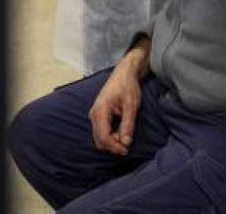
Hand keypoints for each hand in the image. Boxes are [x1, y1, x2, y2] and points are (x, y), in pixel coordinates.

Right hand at [88, 40, 149, 154]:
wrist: (124, 74)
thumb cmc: (128, 87)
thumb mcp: (131, 106)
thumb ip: (127, 125)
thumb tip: (126, 143)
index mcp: (100, 111)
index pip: (103, 137)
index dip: (114, 147)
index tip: (126, 150)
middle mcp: (94, 114)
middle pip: (99, 140)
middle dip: (113, 145)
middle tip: (128, 141)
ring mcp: (95, 115)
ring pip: (100, 137)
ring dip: (112, 140)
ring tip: (126, 133)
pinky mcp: (98, 115)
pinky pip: (102, 131)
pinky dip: (111, 135)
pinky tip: (121, 130)